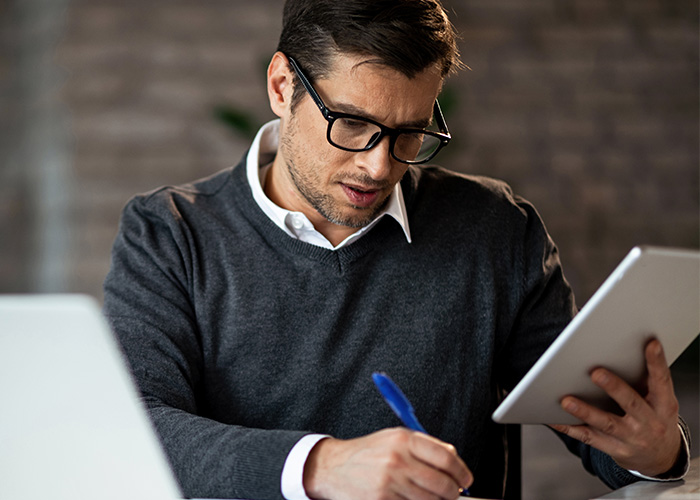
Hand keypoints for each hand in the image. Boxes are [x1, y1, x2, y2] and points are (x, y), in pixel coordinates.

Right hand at [303, 427, 472, 499]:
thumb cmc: (366, 452)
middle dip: (453, 491)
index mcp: (403, 440)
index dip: (461, 471)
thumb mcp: (394, 438)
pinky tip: (413, 499)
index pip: (446, 457)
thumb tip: (453, 457)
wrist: (333, 468)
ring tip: (431, 496)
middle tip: (453, 492)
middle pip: (443, 483)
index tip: (466, 479)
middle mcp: (397, 460)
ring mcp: (390, 483)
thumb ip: (425, 444)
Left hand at [551, 339, 681, 476]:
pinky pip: (589, 437)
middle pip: (631, 402)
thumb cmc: (654, 418)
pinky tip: (553, 418)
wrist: (661, 458)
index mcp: (663, 405)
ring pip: (606, 423)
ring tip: (566, 400)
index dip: (657, 362)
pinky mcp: (615, 449)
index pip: (662, 381)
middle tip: (596, 372)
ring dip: (585, 411)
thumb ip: (645, 380)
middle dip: (614, 387)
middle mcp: (650, 422)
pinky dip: (569, 428)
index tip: (651, 344)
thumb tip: (622, 350)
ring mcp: (632, 438)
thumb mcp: (661, 402)